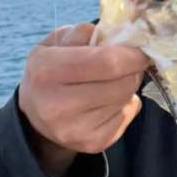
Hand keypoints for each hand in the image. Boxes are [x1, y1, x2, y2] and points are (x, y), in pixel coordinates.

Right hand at [18, 22, 150, 176]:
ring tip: (110, 82)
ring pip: (126, 99)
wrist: (36, 115)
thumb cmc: (50, 70)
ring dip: (127, 86)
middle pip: (123, 83)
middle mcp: (58, 105)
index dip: (132, 54)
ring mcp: (76, 129)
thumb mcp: (55, 43)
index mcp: (47, 71)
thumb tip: (117, 34)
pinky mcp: (93, 143)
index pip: (108, 62)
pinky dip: (124, 105)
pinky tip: (106, 101)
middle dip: (132, 70)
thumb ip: (83, 33)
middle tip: (127, 63)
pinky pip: (126, 116)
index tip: (140, 49)